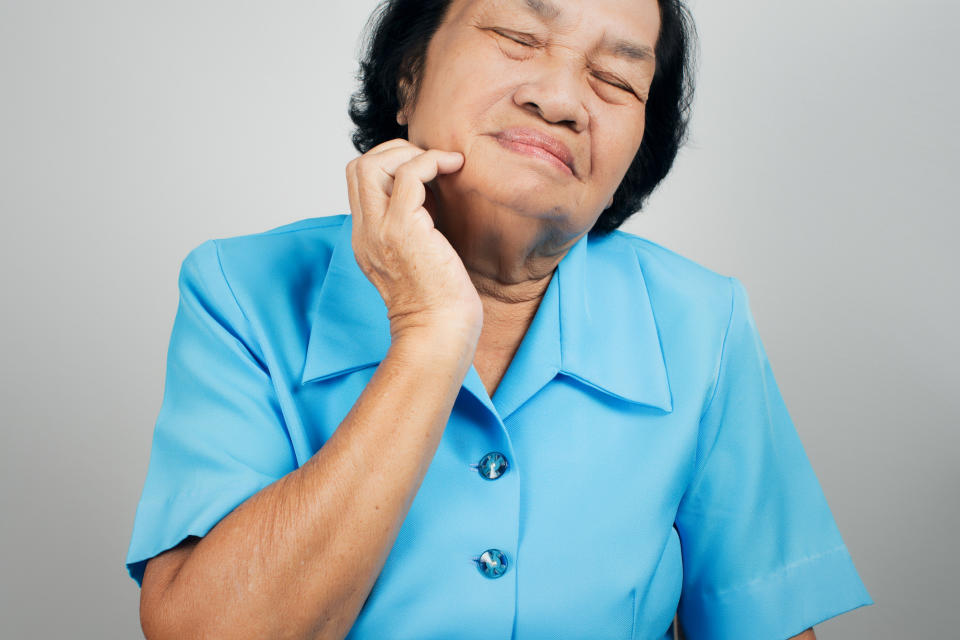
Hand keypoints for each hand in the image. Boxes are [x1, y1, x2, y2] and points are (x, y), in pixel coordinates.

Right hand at [345, 138, 482, 343]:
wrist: (438, 332)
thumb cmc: (439, 304)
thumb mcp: (417, 257)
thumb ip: (414, 227)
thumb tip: (431, 194)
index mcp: (366, 239)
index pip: (358, 183)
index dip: (388, 165)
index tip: (423, 173)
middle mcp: (365, 232)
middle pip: (358, 166)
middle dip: (395, 151)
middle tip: (430, 161)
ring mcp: (379, 229)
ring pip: (374, 163)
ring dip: (412, 152)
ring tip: (443, 163)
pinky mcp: (402, 228)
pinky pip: (409, 174)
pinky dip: (432, 160)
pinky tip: (455, 166)